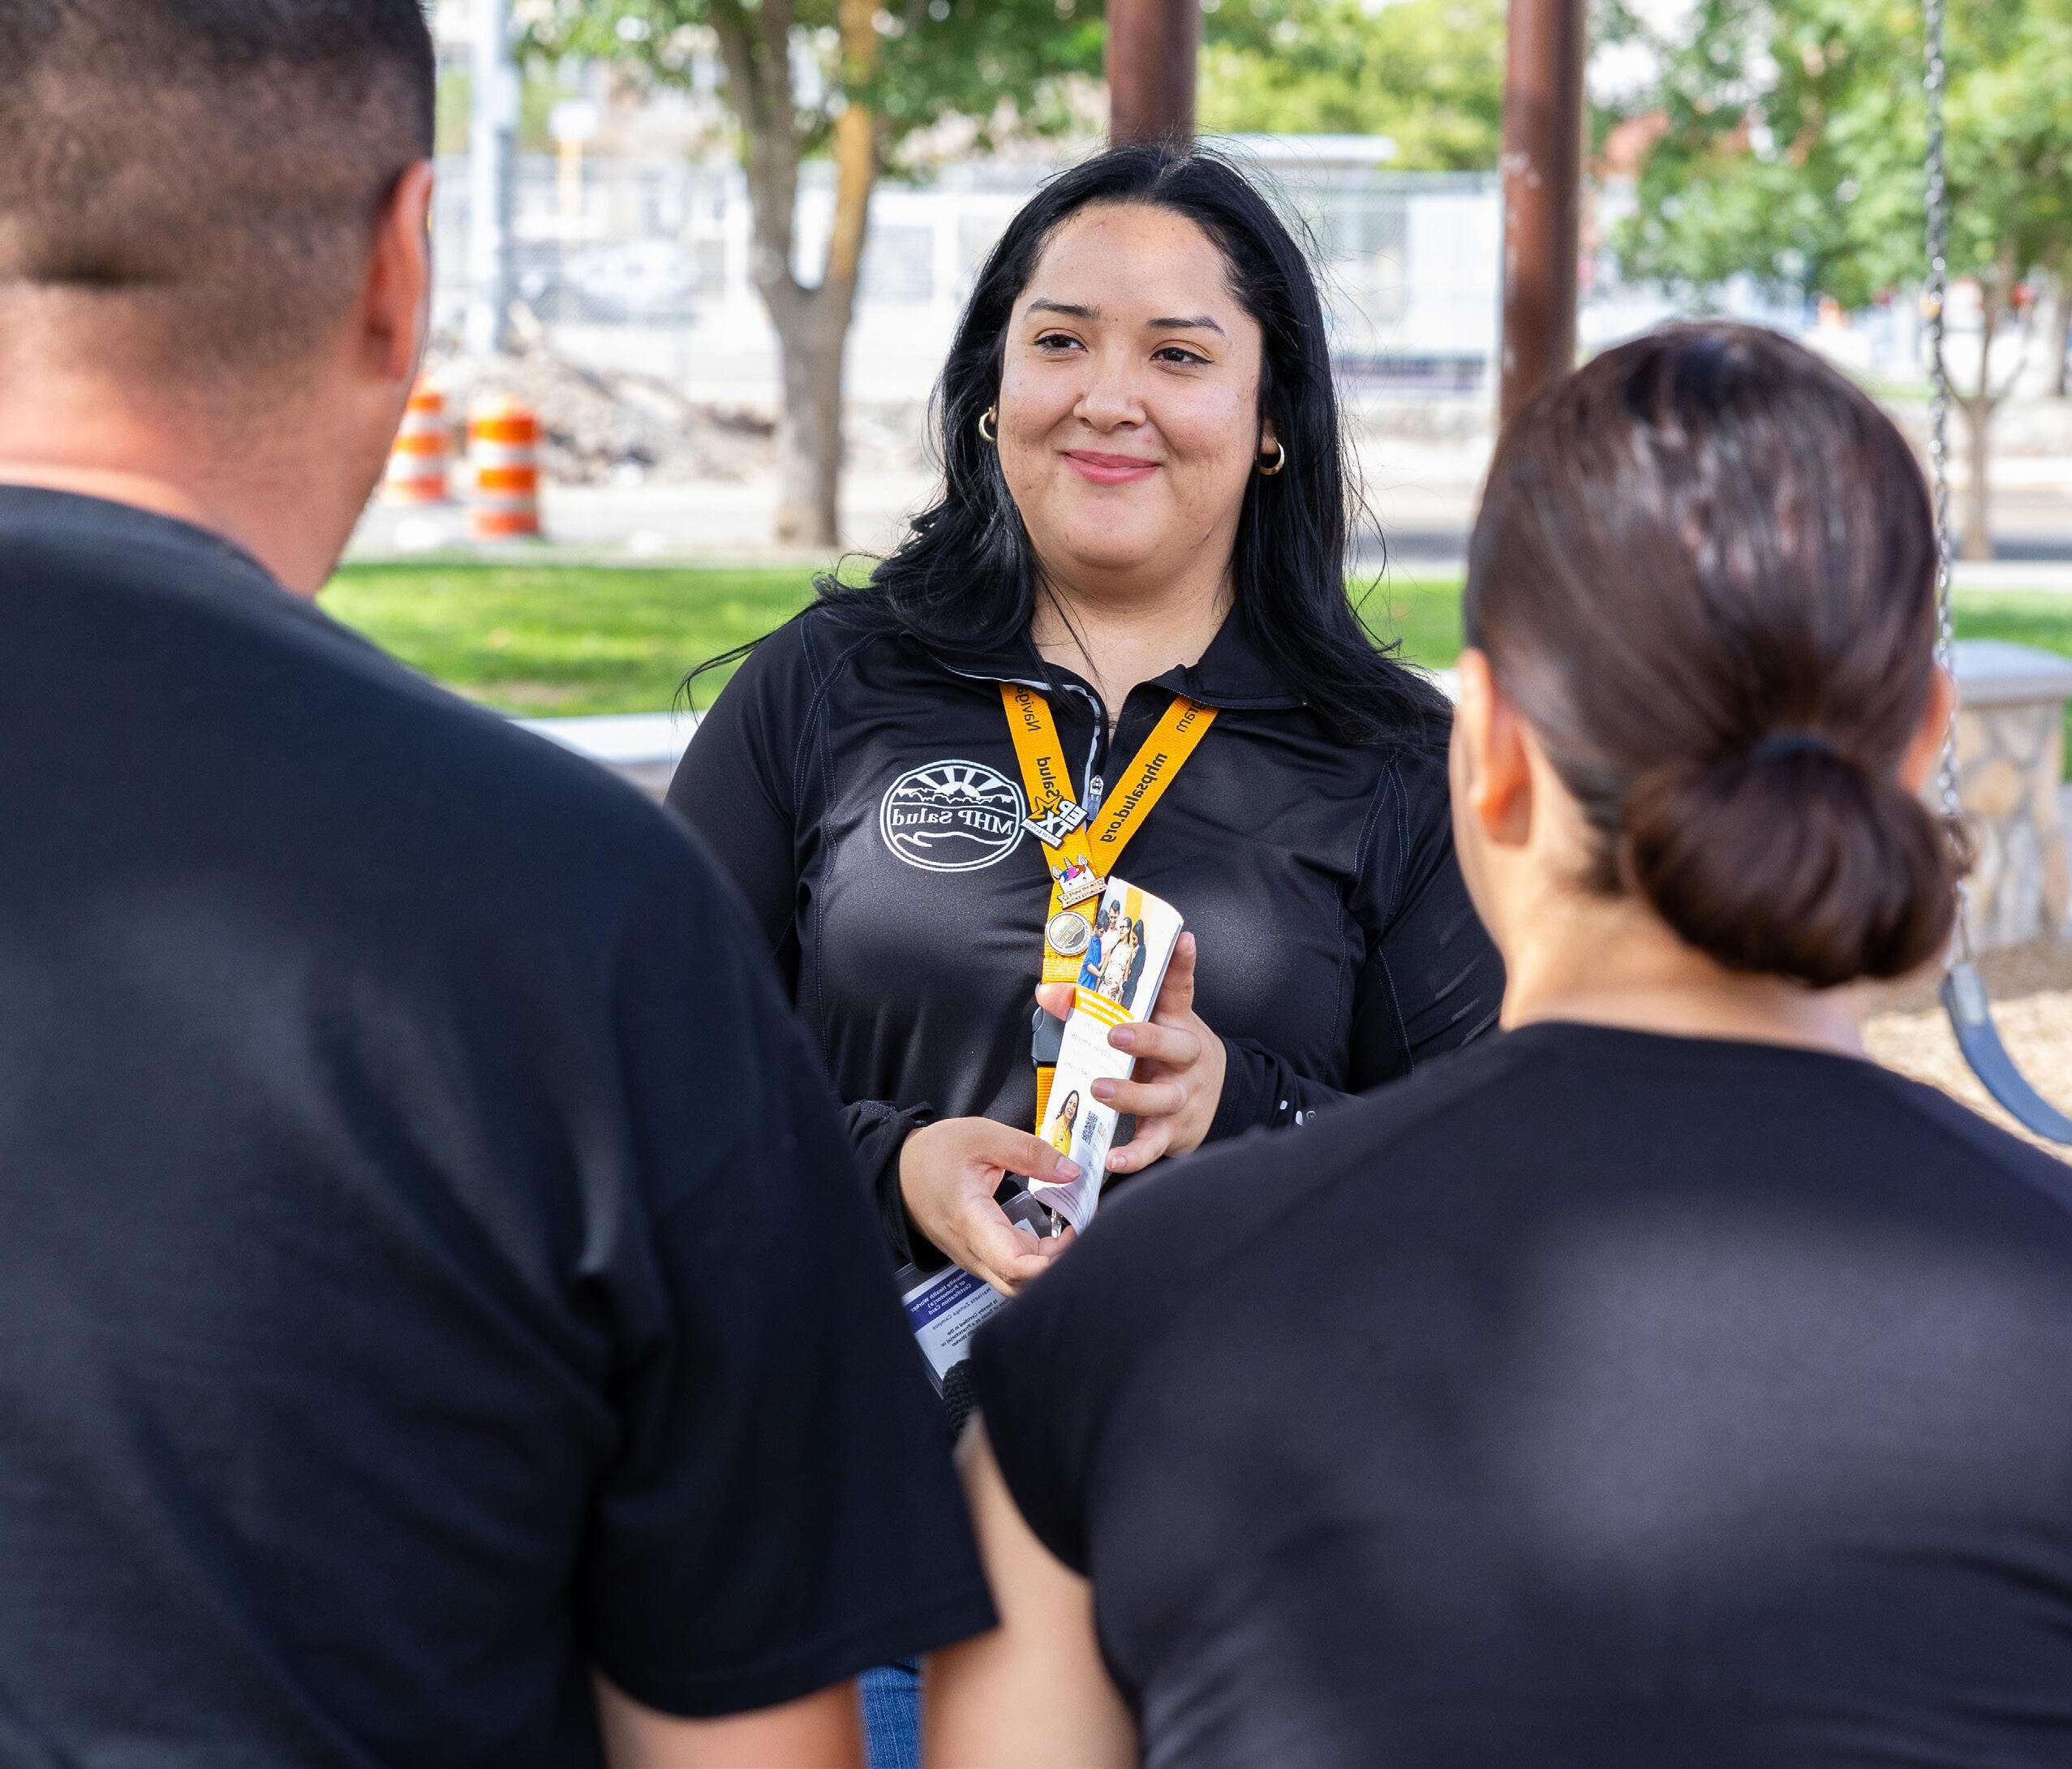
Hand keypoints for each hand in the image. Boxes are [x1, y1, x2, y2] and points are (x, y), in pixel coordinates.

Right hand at [899, 1118, 1078, 1295]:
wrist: (901, 1171)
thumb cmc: (935, 1154)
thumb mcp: (982, 1136)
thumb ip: (1029, 1152)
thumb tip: (1071, 1172)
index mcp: (971, 1222)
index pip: (1014, 1267)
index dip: (1050, 1264)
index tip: (1076, 1236)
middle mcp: (973, 1251)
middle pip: (1021, 1284)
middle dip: (1058, 1266)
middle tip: (1084, 1232)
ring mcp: (976, 1258)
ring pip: (1019, 1281)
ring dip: (1051, 1262)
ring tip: (1074, 1229)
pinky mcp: (981, 1255)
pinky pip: (1014, 1269)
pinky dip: (1040, 1258)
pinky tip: (1057, 1233)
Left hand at [1034, 932, 1225, 1177]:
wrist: (1213, 1101)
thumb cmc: (1167, 1055)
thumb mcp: (1144, 1026)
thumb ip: (1094, 1007)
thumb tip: (1048, 992)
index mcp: (1177, 1023)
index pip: (1180, 988)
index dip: (1182, 963)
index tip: (1182, 939)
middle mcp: (1185, 1058)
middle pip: (1176, 1044)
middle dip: (1147, 1038)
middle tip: (1116, 1034)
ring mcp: (1182, 1097)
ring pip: (1163, 1097)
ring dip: (1132, 1095)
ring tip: (1101, 1091)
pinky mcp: (1172, 1132)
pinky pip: (1154, 1145)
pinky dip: (1135, 1155)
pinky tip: (1114, 1159)